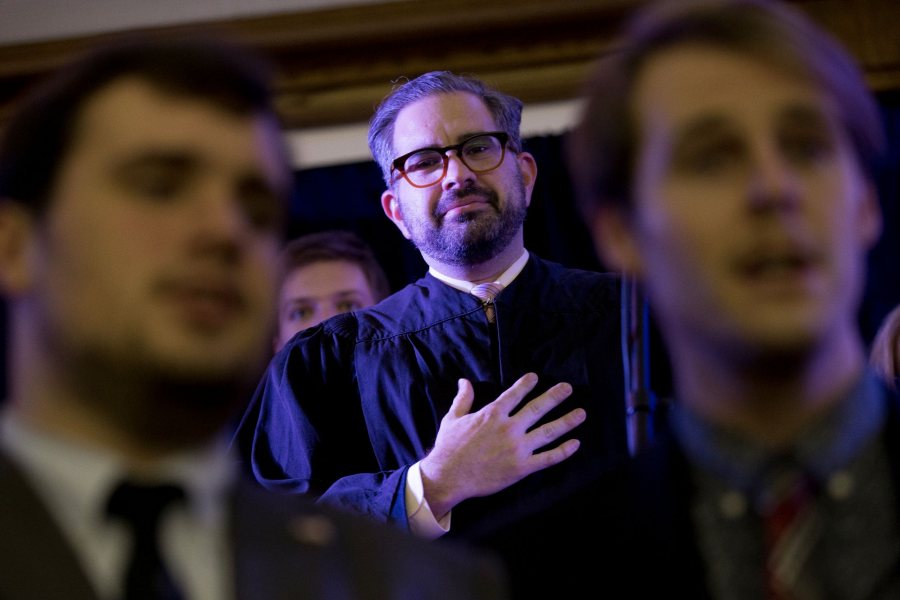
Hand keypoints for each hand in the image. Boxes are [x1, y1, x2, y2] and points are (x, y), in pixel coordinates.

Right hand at [418, 372, 584, 519]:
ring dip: (566, 421)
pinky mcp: (521, 467)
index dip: (526, 384)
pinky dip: (563, 451)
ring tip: (581, 413)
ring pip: (548, 432)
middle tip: (568, 388)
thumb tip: (464, 381)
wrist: (448, 476)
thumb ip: (463, 399)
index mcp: (492, 414)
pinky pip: (547, 458)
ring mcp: (517, 448)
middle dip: (555, 397)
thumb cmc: (449, 448)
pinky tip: (575, 444)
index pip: (514, 394)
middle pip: (537, 408)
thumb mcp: (452, 418)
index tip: (536, 377)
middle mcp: (509, 428)